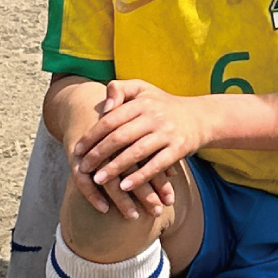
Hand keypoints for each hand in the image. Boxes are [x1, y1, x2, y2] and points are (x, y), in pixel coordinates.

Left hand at [73, 78, 210, 204]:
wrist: (200, 116)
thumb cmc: (163, 105)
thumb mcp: (143, 89)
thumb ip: (120, 89)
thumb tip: (104, 107)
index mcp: (142, 101)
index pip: (111, 119)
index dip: (92, 135)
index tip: (77, 150)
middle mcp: (154, 115)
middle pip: (120, 136)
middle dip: (99, 154)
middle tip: (83, 168)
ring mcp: (167, 132)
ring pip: (136, 152)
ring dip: (115, 168)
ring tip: (98, 180)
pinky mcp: (178, 148)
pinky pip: (156, 165)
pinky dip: (139, 177)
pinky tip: (124, 187)